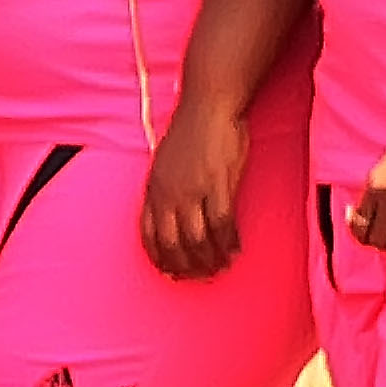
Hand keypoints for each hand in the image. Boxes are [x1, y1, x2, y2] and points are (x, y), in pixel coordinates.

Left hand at [140, 97, 247, 279]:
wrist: (208, 108)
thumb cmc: (190, 132)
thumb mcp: (164, 163)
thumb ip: (164, 188)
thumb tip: (170, 212)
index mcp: (152, 189)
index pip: (148, 234)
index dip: (158, 257)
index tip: (169, 273)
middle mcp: (168, 194)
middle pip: (173, 243)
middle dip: (185, 266)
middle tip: (198, 278)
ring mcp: (193, 191)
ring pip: (198, 239)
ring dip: (210, 259)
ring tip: (220, 269)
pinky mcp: (218, 185)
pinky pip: (223, 225)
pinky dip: (229, 243)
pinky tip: (236, 251)